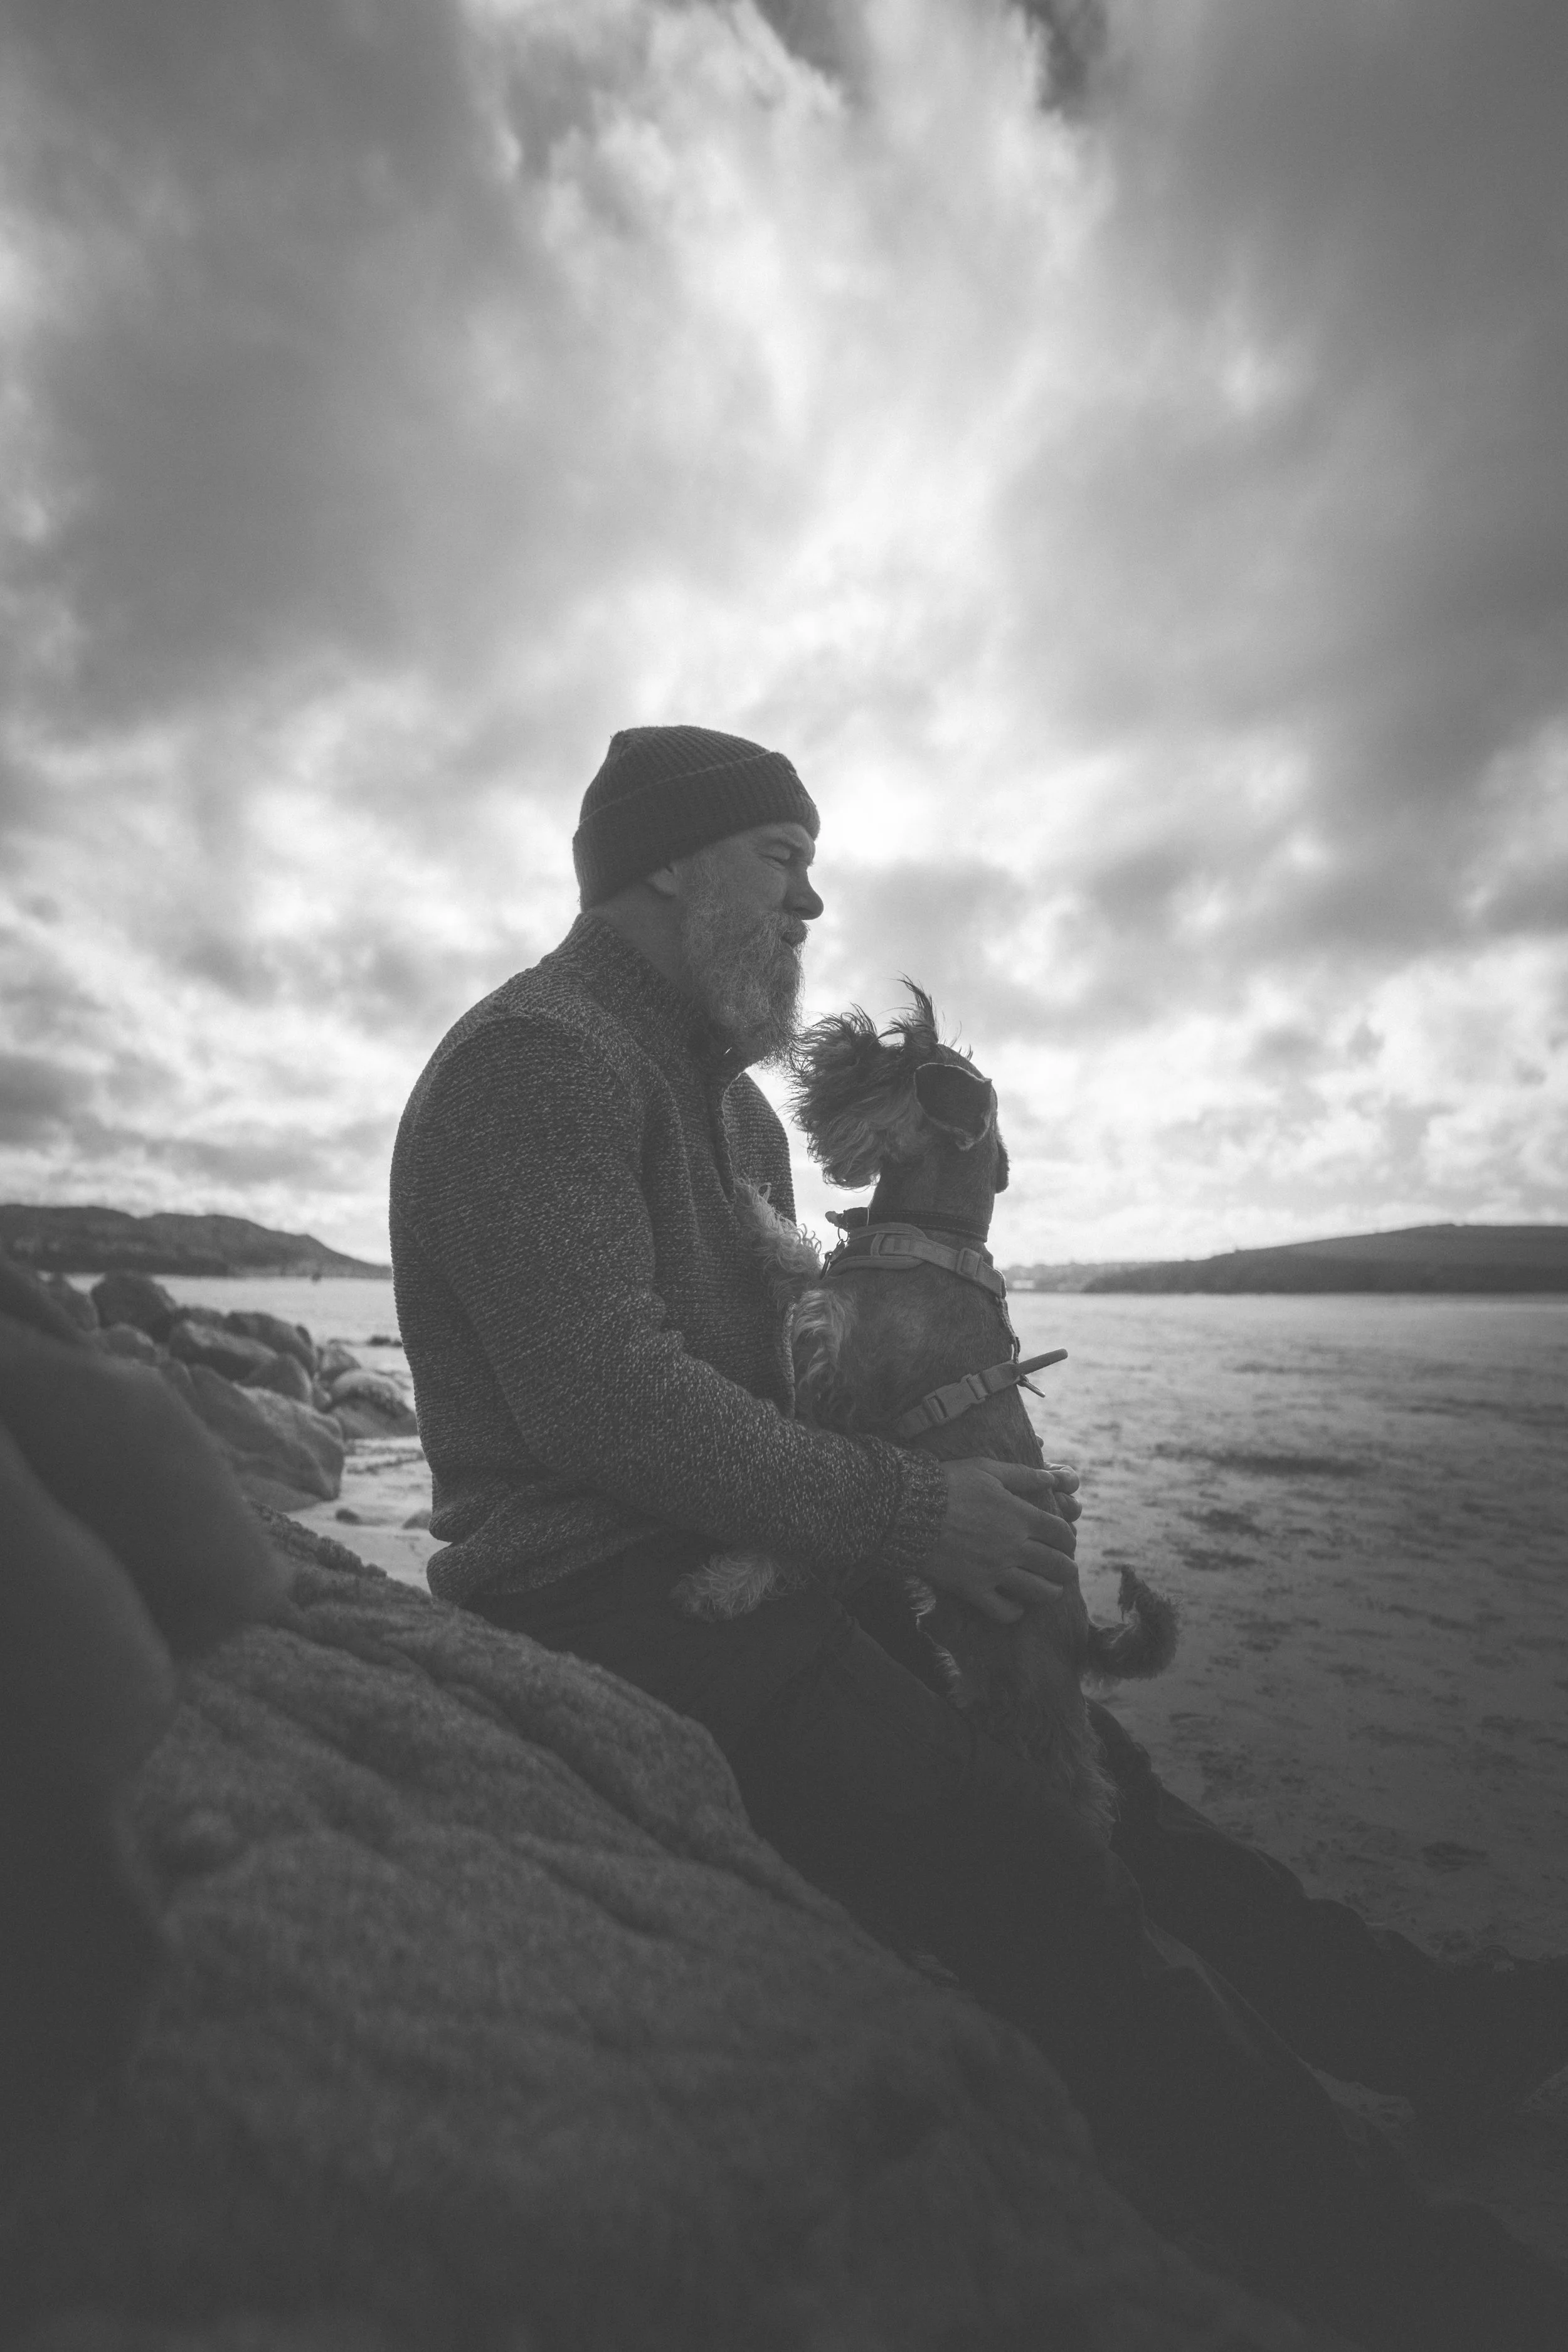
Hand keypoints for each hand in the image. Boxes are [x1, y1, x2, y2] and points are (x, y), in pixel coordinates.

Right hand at [924, 1458, 1085, 1629]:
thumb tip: (1052, 1478)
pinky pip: (1003, 1610)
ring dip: (1051, 1592)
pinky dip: (1015, 1612)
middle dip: (1067, 1568)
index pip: (1060, 1533)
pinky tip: (1016, 1607)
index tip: (1066, 1541)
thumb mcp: (985, 1469)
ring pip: (1037, 1590)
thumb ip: (1022, 1475)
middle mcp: (1014, 1546)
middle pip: (1056, 1564)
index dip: (1068, 1538)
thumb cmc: (947, 1484)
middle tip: (1067, 1570)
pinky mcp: (973, 1589)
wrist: (907, 1510)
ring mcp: (994, 1570)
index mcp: (1020, 1516)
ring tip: (1053, 1591)